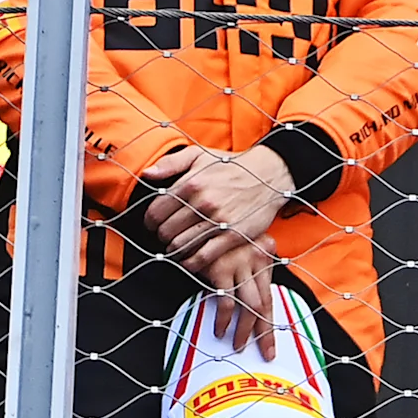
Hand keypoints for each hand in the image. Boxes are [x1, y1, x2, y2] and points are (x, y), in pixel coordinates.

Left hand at [142, 145, 295, 352]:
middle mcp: (203, 202)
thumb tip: (146, 175)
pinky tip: (189, 261)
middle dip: (162, 236)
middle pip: (166, 231)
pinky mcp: (234, 235)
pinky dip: (191, 263)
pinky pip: (203, 256)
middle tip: (167, 236)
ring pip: (181, 245)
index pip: (155, 212)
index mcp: (191, 183)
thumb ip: (171, 163)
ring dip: (174, 250)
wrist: (271, 174)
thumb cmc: (232, 165)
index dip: (150, 222)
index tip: (154, 225)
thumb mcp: (200, 155)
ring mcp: (219, 220)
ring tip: (178, 247)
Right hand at [192, 231, 284, 356]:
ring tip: (239, 347)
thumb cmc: (218, 228)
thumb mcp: (239, 242)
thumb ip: (245, 265)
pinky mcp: (220, 268)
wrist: (201, 207)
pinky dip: (225, 319)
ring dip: (244, 330)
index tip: (271, 344)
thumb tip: (245, 293)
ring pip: (249, 306)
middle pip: (264, 304)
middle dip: (264, 332)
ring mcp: (240, 264)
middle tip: (266, 354)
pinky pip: (226, 301)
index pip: (269, 295)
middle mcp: (257, 260)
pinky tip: (220, 331)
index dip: (271, 322)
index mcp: (265, 255)